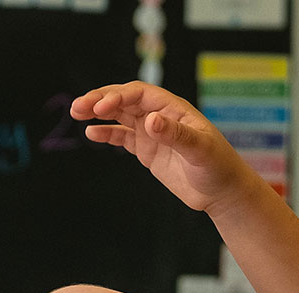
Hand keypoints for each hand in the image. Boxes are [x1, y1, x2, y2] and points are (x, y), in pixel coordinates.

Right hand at [71, 83, 259, 215]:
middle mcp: (160, 115)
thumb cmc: (217, 167)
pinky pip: (122, 137)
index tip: (101, 108)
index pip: (139, 95)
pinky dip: (106, 133)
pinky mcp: (147, 150)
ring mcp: (152, 132)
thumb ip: (175, 134)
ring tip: (77, 113)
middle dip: (101, 100)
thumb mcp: (199, 150)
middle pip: (125, 100)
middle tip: (77, 107)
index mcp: (173, 108)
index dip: (118, 97)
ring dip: (99, 113)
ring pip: (120, 116)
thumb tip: (150, 121)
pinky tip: (91, 132)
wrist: (221, 191)